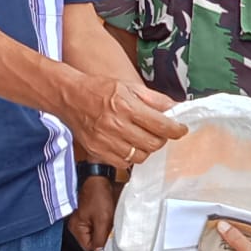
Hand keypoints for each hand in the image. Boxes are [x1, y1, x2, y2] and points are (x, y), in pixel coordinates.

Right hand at [60, 76, 186, 167]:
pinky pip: (124, 163)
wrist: (69, 97)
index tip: (181, 129)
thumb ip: (154, 99)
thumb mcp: (129, 86)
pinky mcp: (98, 151)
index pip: (160, 125)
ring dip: (146, 149)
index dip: (176, 130)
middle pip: (152, 144)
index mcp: (126, 106)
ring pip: (140, 156)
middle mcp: (116, 125)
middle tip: (160, 133)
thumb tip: (176, 107)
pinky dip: (131, 157)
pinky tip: (128, 145)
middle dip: (161, 139)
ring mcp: (106, 141)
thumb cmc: (99, 89)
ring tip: (142, 137)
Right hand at [66, 177, 115, 250]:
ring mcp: (82, 219)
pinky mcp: (88, 213)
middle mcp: (76, 225)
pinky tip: (107, 214)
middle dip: (103, 235)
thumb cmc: (97, 194)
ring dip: (104, 228)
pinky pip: (97, 224)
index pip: (89, 248)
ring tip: (108, 217)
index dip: (101, 245)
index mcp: (76, 228)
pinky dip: (104, 221)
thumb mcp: (103, 219)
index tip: (110, 239)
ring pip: (96, 232)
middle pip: (92, 240)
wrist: (99, 176)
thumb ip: (100, 238)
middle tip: (110, 226)